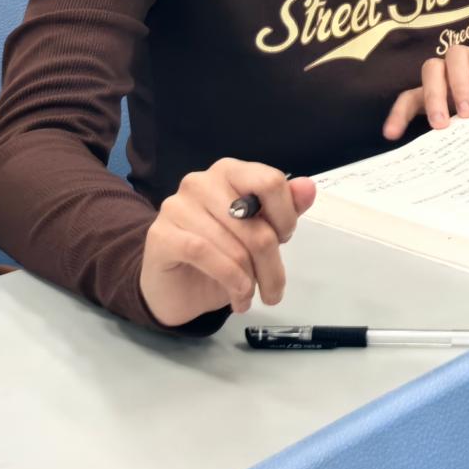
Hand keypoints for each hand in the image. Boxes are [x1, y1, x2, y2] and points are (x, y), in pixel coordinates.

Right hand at [139, 159, 316, 327]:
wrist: (176, 289)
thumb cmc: (221, 256)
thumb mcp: (260, 233)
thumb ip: (285, 209)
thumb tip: (308, 187)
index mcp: (230, 172)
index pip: (270, 182)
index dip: (285, 217)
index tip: (284, 240)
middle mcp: (201, 181)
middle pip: (254, 220)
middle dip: (271, 262)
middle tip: (274, 290)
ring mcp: (177, 205)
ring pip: (233, 242)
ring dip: (250, 279)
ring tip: (250, 297)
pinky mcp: (160, 234)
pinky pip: (204, 252)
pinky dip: (229, 278)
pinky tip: (236, 297)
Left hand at [382, 37, 468, 138]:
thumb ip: (462, 136)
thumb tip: (445, 172)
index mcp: (443, 89)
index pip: (412, 95)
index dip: (400, 113)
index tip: (392, 135)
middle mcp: (456, 71)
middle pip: (431, 69)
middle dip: (433, 95)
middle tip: (441, 124)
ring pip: (457, 54)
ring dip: (459, 83)